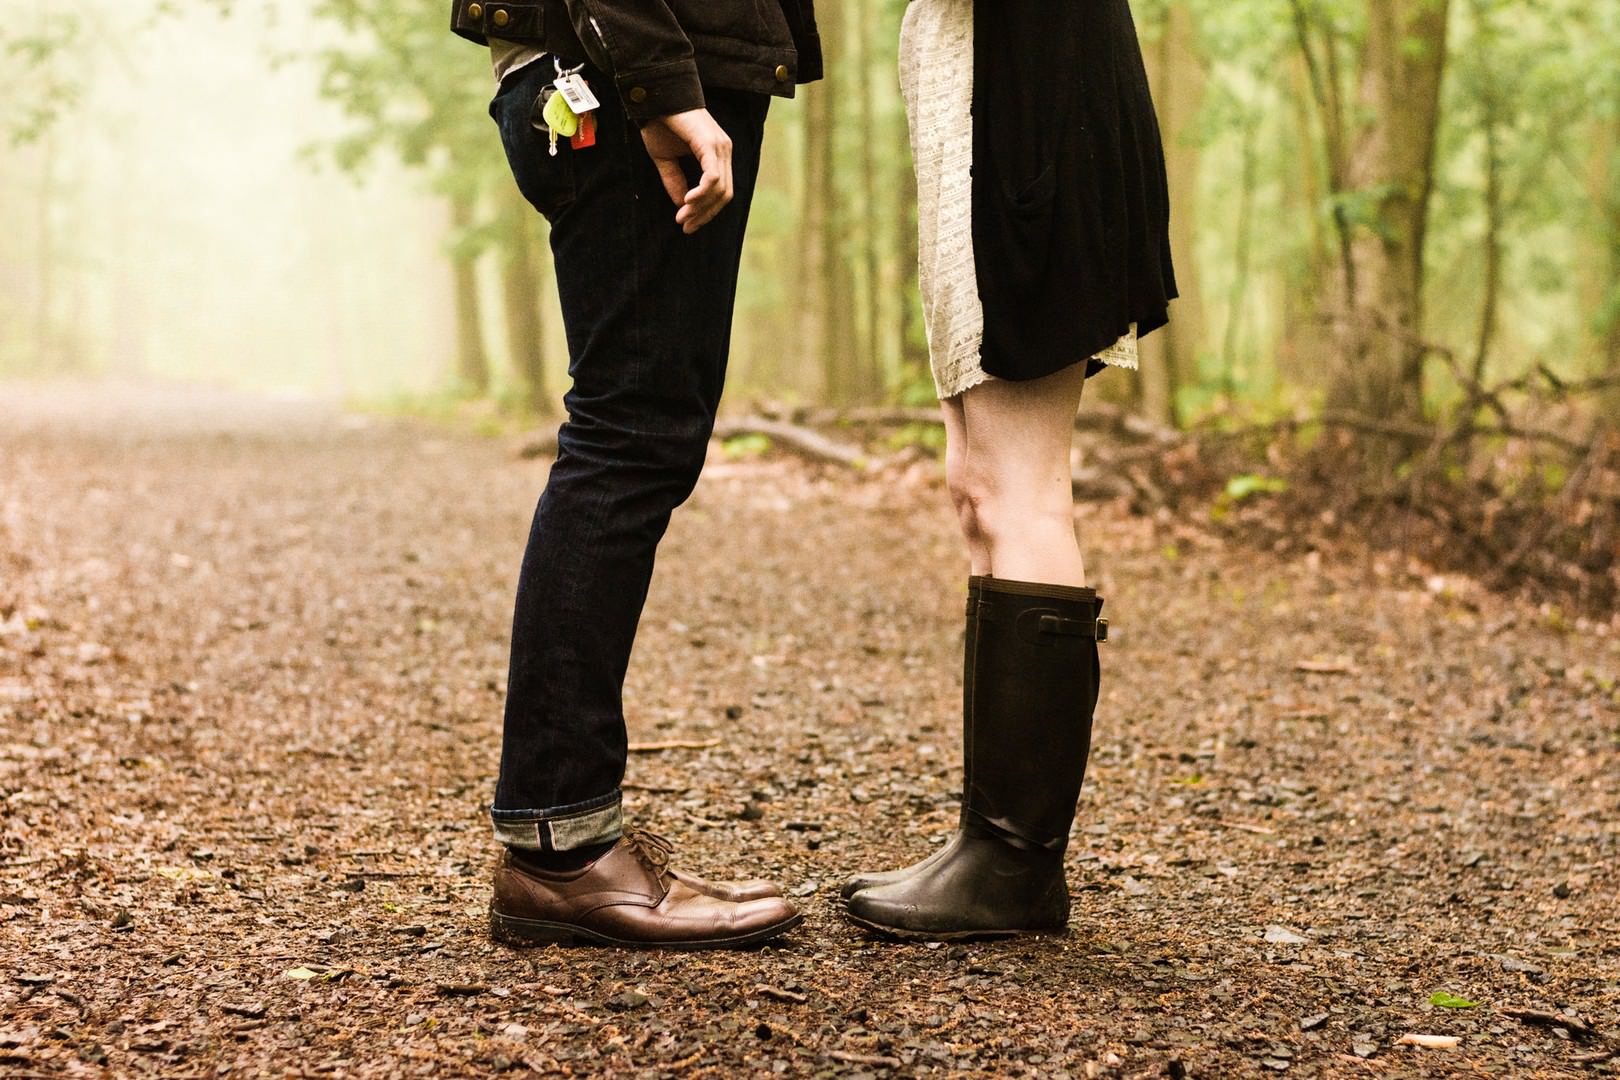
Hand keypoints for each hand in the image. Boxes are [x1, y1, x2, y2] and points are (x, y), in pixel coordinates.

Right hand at [639, 108, 732, 234]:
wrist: (654, 97)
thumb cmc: (659, 123)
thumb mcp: (665, 159)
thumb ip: (675, 181)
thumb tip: (682, 205)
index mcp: (717, 154)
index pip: (721, 192)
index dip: (706, 212)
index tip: (688, 225)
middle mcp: (724, 150)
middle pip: (724, 195)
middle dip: (704, 214)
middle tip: (685, 227)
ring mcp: (720, 147)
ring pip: (720, 190)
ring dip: (700, 208)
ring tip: (682, 217)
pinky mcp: (711, 144)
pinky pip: (713, 178)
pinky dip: (701, 194)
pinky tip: (687, 202)